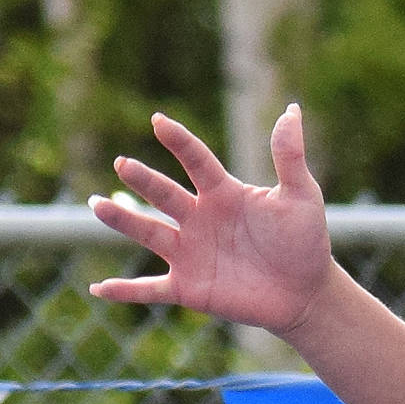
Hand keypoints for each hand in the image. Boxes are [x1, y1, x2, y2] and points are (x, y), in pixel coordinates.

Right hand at [86, 104, 333, 336]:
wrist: (307, 292)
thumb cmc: (305, 241)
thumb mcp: (302, 197)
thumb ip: (290, 156)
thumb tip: (291, 110)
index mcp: (222, 193)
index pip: (197, 161)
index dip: (179, 141)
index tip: (159, 122)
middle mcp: (199, 218)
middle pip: (165, 194)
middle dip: (144, 180)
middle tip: (123, 164)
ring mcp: (190, 253)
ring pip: (149, 233)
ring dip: (123, 220)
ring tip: (98, 205)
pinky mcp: (188, 287)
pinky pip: (151, 289)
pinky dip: (125, 291)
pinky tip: (98, 290)